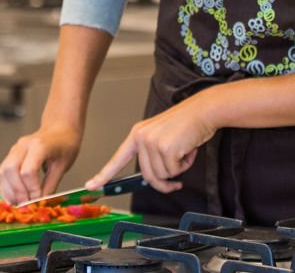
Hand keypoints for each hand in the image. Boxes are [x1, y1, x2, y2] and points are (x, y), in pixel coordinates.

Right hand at [0, 124, 81, 204]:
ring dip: (9, 191)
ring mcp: (15, 149)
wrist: (60, 128)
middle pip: (10, 170)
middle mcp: (23, 145)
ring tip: (19, 204)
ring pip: (3, 171)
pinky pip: (3, 172)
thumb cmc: (65, 144)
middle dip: (17, 191)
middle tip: (26, 205)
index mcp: (39, 146)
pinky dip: (6, 187)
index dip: (32, 189)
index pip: (28, 171)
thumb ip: (51, 185)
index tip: (38, 201)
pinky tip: (13, 198)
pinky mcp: (11, 155)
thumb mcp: (63, 166)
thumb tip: (40, 204)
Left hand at [88, 92, 217, 194]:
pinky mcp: (166, 149)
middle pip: (147, 175)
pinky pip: (174, 172)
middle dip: (164, 181)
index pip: (118, 158)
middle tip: (178, 174)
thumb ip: (151, 155)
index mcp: (137, 134)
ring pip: (162, 175)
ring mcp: (152, 143)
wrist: (203, 110)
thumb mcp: (161, 136)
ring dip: (178, 169)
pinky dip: (185, 165)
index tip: (92, 184)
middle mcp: (141, 138)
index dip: (104, 174)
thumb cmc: (186, 124)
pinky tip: (188, 149)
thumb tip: (152, 178)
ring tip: (184, 150)